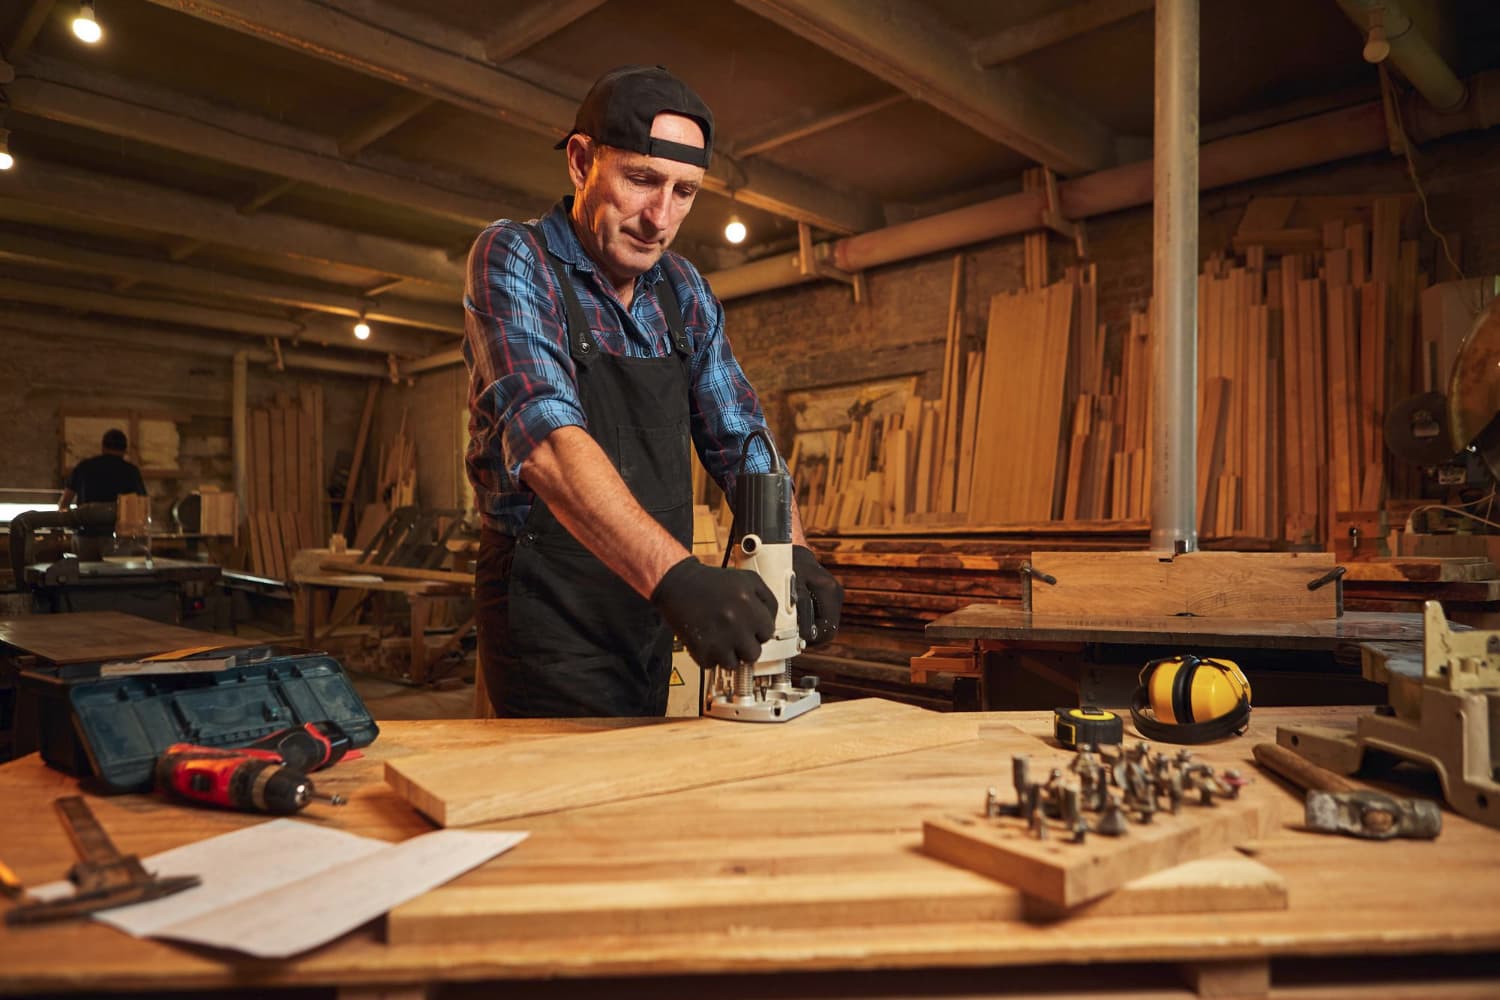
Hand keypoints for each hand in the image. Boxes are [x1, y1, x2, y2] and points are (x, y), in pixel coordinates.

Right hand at [650, 556, 777, 669]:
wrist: (679, 584)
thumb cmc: (712, 582)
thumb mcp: (747, 579)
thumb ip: (768, 600)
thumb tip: (772, 621)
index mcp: (748, 604)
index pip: (768, 633)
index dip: (759, 631)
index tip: (750, 628)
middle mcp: (735, 623)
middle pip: (754, 654)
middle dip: (746, 646)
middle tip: (735, 635)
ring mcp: (718, 639)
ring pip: (734, 664)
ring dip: (728, 654)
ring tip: (720, 638)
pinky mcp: (700, 650)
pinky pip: (712, 665)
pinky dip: (709, 657)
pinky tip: (707, 640)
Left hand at [792, 545, 842, 645]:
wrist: (792, 551)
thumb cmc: (787, 565)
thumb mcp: (789, 584)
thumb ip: (798, 604)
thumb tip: (802, 629)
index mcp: (829, 591)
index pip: (828, 628)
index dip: (813, 639)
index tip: (796, 640)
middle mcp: (836, 593)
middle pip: (829, 628)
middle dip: (812, 635)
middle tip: (792, 635)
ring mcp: (835, 595)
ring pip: (827, 623)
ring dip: (812, 628)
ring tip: (793, 626)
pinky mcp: (831, 596)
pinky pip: (824, 616)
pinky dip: (812, 620)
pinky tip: (799, 617)